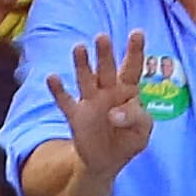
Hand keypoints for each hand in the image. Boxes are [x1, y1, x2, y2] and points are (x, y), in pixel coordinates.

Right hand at [47, 31, 158, 179]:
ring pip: (85, 79)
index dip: (135, 51)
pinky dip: (58, 90)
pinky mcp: (75, 115)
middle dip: (104, 53)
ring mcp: (90, 101)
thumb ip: (136, 118)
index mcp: (128, 91)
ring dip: (82, 64)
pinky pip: (65, 101)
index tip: (137, 32)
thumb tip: (115, 113)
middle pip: (106, 68)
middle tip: (102, 37)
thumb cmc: (129, 140)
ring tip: (79, 48)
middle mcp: (108, 91)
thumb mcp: (143, 131)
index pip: (133, 68)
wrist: (106, 162)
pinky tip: (52, 78)